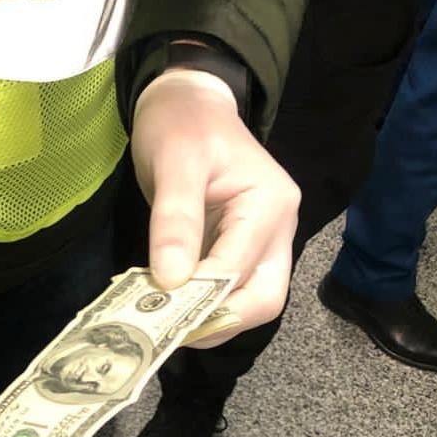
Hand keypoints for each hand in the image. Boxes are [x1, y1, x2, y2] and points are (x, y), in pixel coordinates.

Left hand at [131, 68, 300, 346]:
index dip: (202, 299)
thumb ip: (175, 221)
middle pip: (263, 300)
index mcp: (271, 204)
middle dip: (217, 322)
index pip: (241, 270)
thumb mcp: (174, 164)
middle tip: (166, 333)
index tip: (157, 314)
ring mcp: (265, 244)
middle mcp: (279, 230)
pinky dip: (204, 307)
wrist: (187, 103)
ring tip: (164, 323)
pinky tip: (170, 308)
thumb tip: (170, 281)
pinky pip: (232, 292)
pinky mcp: (245, 252)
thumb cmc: (182, 125)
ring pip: (250, 303)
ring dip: (210, 320)